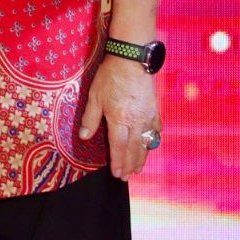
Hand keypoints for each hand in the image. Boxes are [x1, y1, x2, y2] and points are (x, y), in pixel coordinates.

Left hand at [79, 54, 160, 179]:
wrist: (132, 61)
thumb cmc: (110, 77)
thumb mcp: (94, 97)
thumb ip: (90, 119)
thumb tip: (84, 137)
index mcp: (120, 120)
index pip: (119, 147)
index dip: (118, 162)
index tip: (117, 174)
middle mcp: (137, 122)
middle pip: (134, 149)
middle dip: (130, 165)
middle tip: (126, 177)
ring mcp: (148, 117)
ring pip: (146, 143)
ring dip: (142, 158)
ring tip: (137, 169)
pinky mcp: (155, 111)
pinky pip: (156, 131)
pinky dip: (152, 142)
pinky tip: (149, 146)